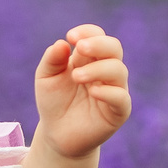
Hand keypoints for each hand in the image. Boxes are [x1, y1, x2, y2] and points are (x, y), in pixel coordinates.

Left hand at [31, 24, 130, 159]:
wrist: (57, 135)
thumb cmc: (54, 103)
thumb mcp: (45, 78)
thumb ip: (52, 60)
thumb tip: (61, 43)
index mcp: (89, 58)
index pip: (97, 36)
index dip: (87, 32)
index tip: (70, 37)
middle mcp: (106, 70)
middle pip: (114, 47)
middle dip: (98, 44)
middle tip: (80, 48)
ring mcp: (114, 89)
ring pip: (119, 70)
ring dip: (98, 68)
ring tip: (76, 76)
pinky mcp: (118, 111)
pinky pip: (121, 98)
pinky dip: (109, 92)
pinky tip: (93, 92)